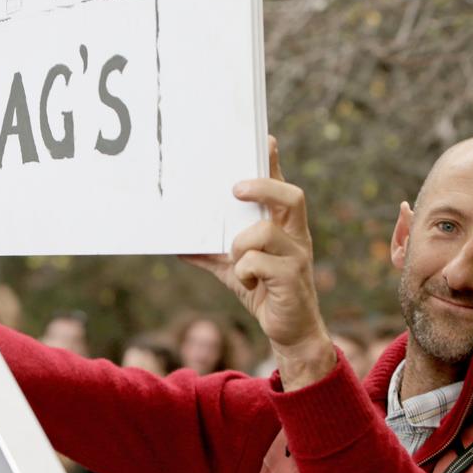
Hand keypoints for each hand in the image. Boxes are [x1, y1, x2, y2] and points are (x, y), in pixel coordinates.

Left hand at [184, 137, 334, 389]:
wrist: (290, 333)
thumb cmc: (264, 291)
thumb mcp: (233, 269)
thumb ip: (210, 252)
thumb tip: (176, 243)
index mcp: (283, 226)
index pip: (281, 186)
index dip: (274, 162)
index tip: (265, 139)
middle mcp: (295, 235)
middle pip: (291, 196)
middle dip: (263, 186)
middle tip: (236, 188)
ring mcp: (297, 255)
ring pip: (265, 231)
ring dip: (240, 245)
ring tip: (236, 261)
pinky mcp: (292, 278)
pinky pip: (258, 262)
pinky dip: (244, 271)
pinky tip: (248, 282)